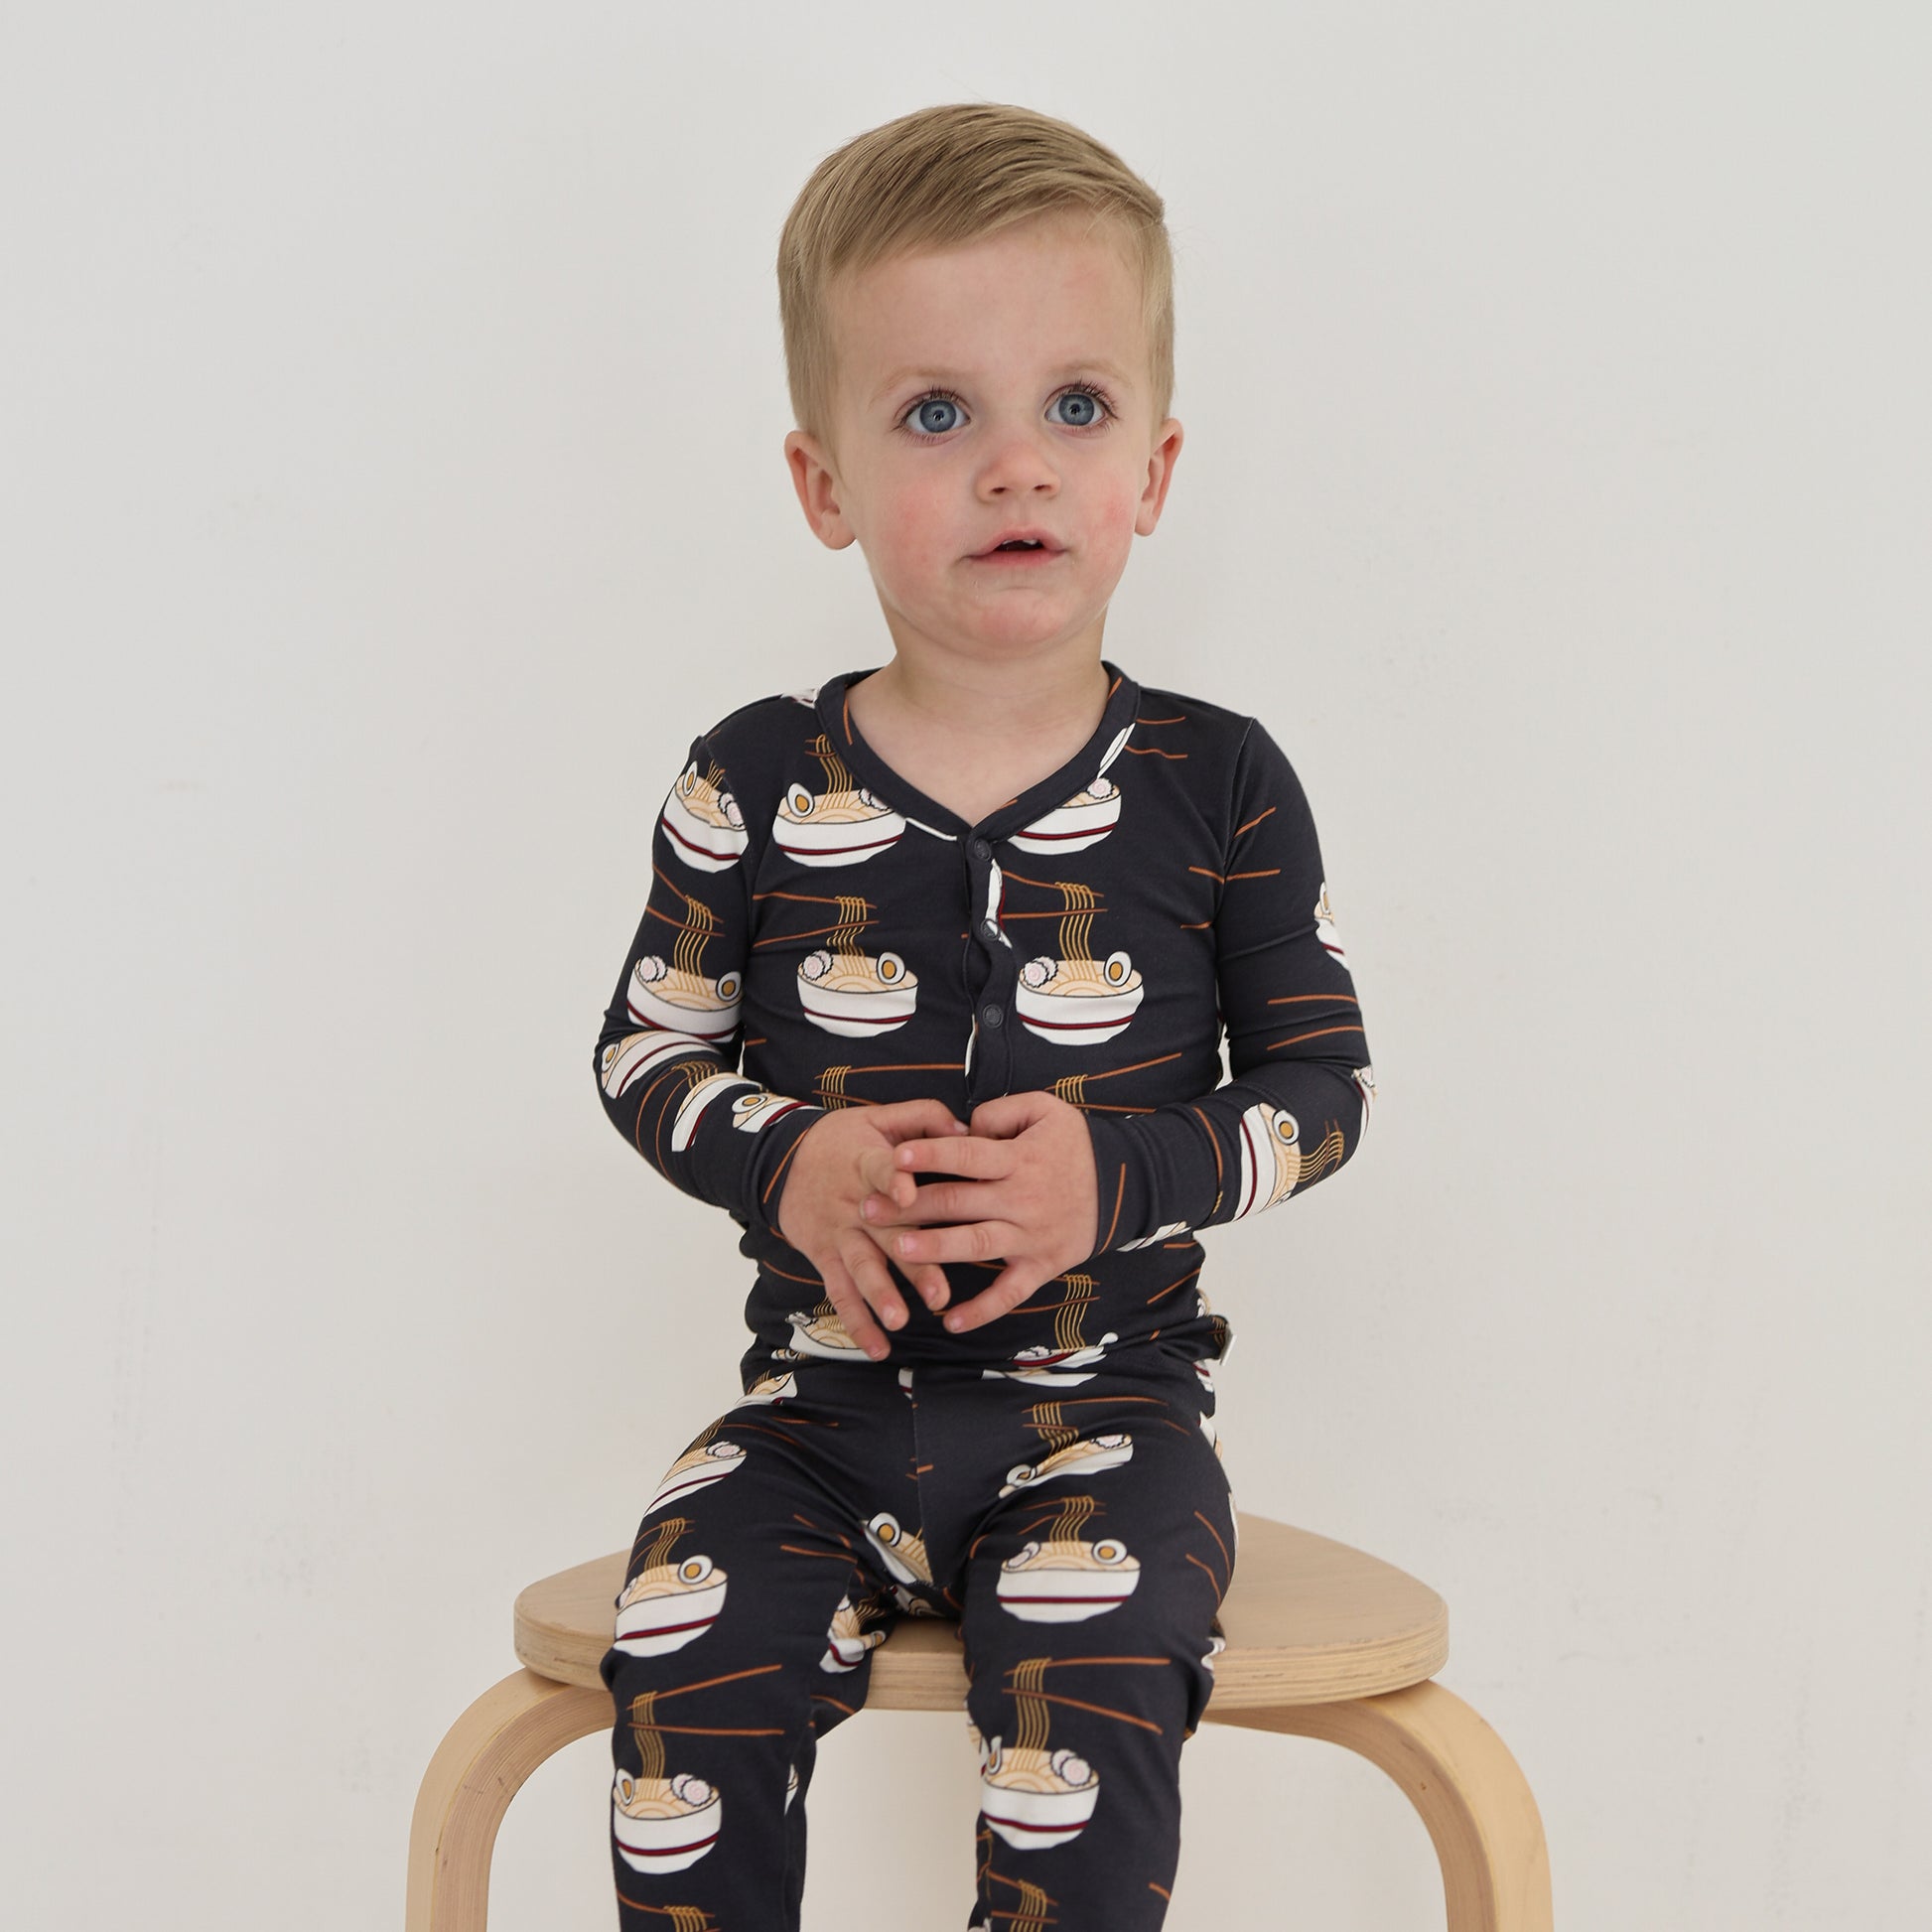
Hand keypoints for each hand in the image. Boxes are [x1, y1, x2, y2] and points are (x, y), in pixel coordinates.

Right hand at [773, 1099, 969, 1359]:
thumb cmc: (842, 1139)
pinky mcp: (825, 1257)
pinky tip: (877, 1348)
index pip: (880, 1171)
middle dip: (911, 1263)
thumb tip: (967, 1130)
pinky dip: (856, 1323)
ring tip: (898, 1322)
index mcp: (867, 1163)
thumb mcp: (878, 1116)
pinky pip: (840, 1293)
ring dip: (878, 1297)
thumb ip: (924, 1118)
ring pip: (859, 1268)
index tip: (910, 1195)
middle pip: (883, 1234)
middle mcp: (853, 1204)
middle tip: (938, 1292)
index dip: (894, 1181)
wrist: (781, 1161)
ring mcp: (838, 1234)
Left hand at [857, 1090, 1098, 1334]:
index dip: (930, 1155)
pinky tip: (950, 1321)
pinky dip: (982, 1310)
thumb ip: (1001, 1112)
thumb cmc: (1074, 1144)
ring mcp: (1030, 1236)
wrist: (1123, 1185)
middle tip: (868, 1209)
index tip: (895, 1156)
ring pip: (976, 1246)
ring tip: (898, 1252)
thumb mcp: (1046, 1110)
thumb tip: (966, 1126)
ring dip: (936, 1250)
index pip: (967, 1156)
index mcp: (1018, 1160)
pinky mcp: (1040, 1266)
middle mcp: (1021, 1200)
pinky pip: (1009, 1292)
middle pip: (959, 1203)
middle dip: (910, 1206)